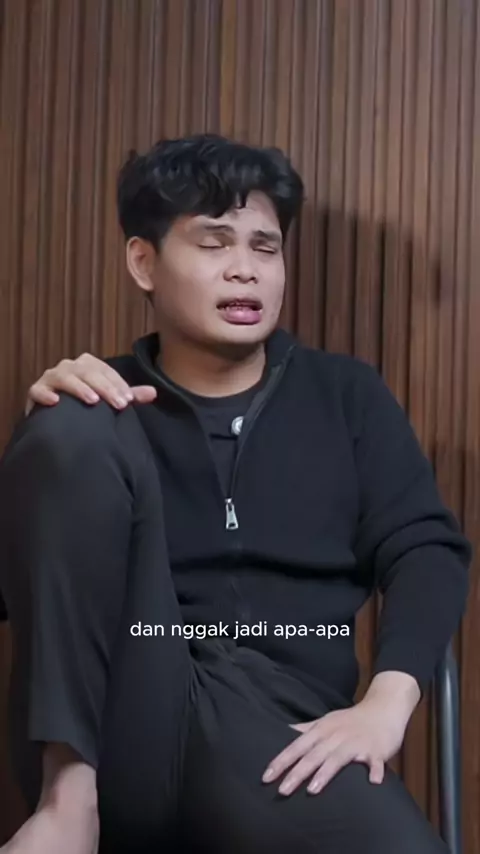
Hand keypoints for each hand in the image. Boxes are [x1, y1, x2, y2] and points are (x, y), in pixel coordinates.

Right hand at [25, 354, 156, 414]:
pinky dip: (45, 394)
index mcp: (87, 365)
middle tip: (120, 405)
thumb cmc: (85, 405)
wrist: (56, 418)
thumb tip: (154, 392)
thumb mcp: (109, 399)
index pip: (105, 370)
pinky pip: (37, 390)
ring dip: (79, 387)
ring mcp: (51, 378)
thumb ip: (128, 395)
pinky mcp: (36, 392)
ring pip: (64, 376)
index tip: (129, 401)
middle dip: (105, 387)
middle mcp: (69, 367)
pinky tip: (56, 403)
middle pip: (88, 372)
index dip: (118, 384)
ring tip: (93, 401)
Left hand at [261, 694, 407, 796]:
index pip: (297, 746)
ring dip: (325, 773)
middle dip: (297, 773)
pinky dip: (375, 770)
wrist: (383, 708)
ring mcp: (357, 742)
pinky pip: (376, 761)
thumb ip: (306, 730)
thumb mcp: (326, 722)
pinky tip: (373, 782)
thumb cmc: (350, 720)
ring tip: (312, 790)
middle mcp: (336, 735)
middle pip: (314, 755)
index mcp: (322, 730)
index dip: (281, 761)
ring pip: (338, 758)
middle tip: (282, 791)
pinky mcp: (377, 750)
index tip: (266, 777)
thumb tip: (283, 733)